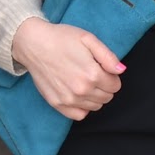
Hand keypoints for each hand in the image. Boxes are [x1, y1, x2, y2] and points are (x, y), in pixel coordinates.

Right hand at [10, 16, 125, 120]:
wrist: (34, 44)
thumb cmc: (61, 38)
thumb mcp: (88, 39)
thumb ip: (108, 56)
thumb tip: (121, 70)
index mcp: (93, 74)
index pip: (115, 86)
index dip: (111, 76)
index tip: (102, 69)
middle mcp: (82, 90)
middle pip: (107, 97)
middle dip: (104, 86)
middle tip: (92, 73)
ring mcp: (69, 99)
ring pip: (95, 107)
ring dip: (94, 96)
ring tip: (83, 81)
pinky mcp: (57, 104)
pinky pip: (79, 115)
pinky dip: (82, 107)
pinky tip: (77, 94)